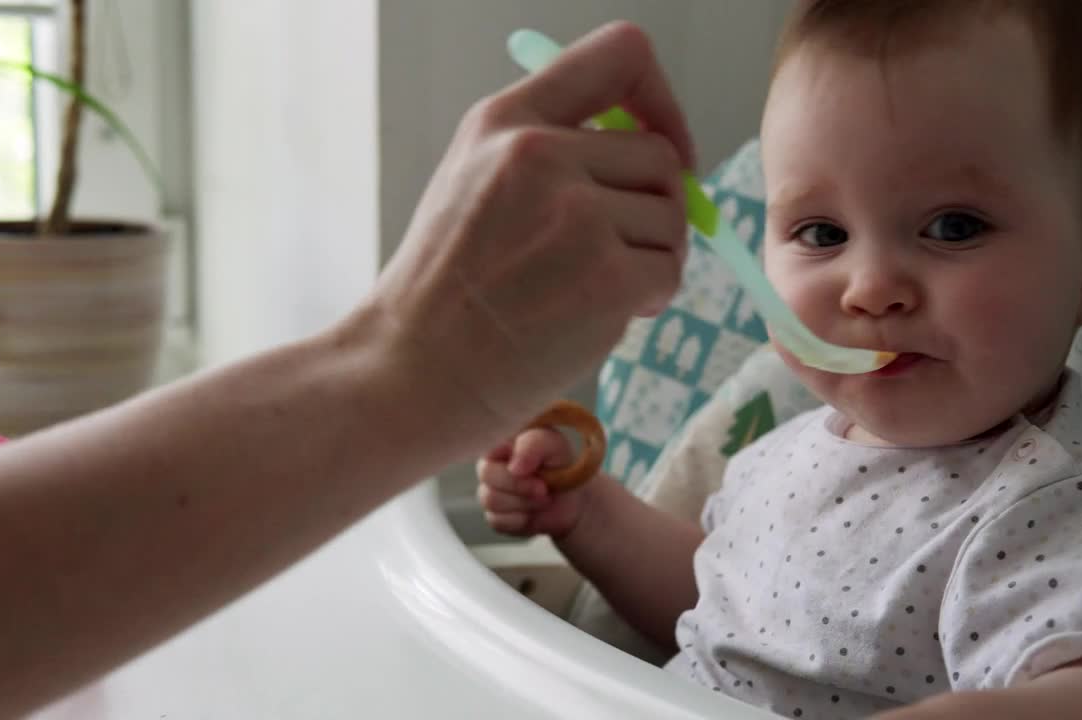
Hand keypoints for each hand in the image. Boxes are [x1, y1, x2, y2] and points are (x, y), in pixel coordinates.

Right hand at [369, 21, 693, 453]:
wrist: (409, 373)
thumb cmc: (442, 291)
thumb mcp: (471, 180)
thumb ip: (550, 147)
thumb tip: (658, 153)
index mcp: (505, 120)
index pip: (623, 53)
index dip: (661, 99)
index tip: (660, 144)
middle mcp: (540, 154)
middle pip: (661, 156)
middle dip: (652, 207)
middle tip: (609, 252)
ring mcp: (575, 216)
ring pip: (672, 219)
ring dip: (649, 258)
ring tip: (588, 288)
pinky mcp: (605, 279)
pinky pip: (669, 272)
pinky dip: (648, 299)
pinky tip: (595, 316)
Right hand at [477, 428, 592, 537]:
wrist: (571, 499)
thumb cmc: (559, 464)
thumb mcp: (553, 445)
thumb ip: (533, 445)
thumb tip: (514, 467)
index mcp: (500, 443)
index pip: (485, 445)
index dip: (506, 458)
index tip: (533, 468)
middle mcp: (489, 466)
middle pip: (487, 474)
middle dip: (520, 485)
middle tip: (543, 488)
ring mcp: (489, 492)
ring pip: (491, 500)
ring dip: (524, 503)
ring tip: (543, 499)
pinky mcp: (494, 516)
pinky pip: (497, 521)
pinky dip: (521, 520)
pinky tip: (534, 512)